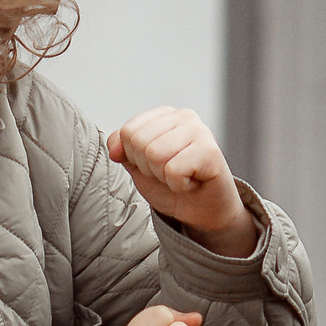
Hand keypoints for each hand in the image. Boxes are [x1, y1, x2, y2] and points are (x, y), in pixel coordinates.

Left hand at [106, 107, 255, 253]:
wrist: (201, 210)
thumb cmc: (173, 185)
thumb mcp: (138, 166)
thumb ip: (123, 151)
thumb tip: (115, 149)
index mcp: (165, 115)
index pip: (128, 132)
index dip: (135, 158)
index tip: (155, 165)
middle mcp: (184, 116)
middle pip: (140, 142)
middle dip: (149, 168)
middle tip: (169, 173)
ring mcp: (200, 131)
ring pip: (155, 155)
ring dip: (164, 177)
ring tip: (180, 176)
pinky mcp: (210, 151)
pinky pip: (174, 170)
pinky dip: (178, 185)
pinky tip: (191, 182)